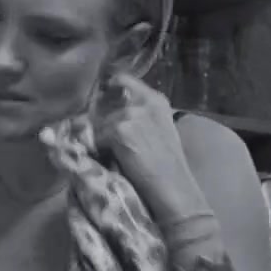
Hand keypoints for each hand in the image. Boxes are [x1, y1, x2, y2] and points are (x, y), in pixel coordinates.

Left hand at [93, 72, 207, 219]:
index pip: (121, 80)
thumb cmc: (167, 169)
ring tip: (106, 155)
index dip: (106, 93)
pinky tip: (109, 162)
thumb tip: (106, 114)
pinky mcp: (120, 130)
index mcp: (157, 99)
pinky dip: (96, 150)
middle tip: (100, 140)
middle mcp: (145, 101)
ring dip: (95, 137)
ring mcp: (132, 114)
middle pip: (103, 102)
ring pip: (96, 122)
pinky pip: (94, 137)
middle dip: (96, 120)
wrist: (175, 191)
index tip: (98, 107)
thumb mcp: (158, 132)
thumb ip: (138, 117)